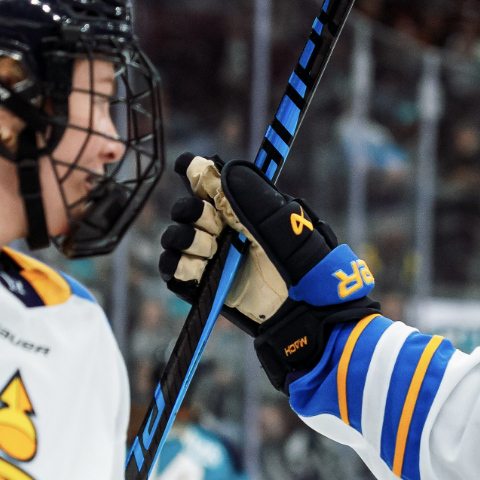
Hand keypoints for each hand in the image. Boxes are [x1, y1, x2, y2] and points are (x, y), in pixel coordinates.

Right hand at [158, 155, 380, 388]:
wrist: (306, 313)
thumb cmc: (303, 266)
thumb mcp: (281, 224)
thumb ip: (247, 196)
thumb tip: (213, 166)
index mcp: (244, 209)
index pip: (211, 182)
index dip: (196, 171)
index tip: (187, 166)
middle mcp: (225, 231)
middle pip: (187, 208)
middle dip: (192, 212)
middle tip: (213, 225)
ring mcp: (213, 259)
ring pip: (176, 237)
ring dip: (185, 239)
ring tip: (209, 251)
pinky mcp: (203, 287)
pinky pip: (173, 269)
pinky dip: (176, 264)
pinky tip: (197, 267)